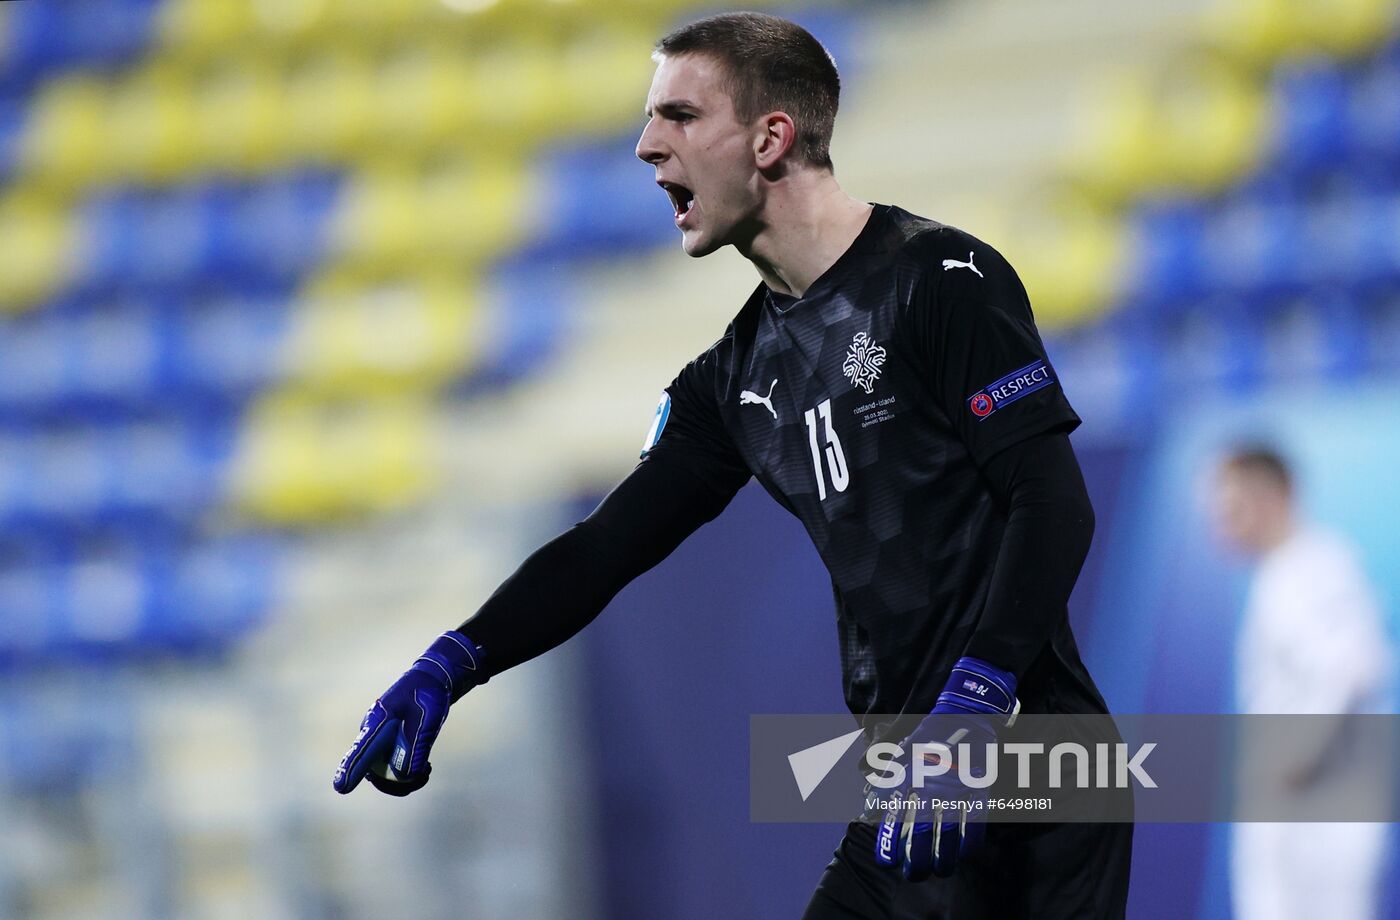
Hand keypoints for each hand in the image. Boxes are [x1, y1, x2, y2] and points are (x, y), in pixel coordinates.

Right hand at [333, 631, 483, 796]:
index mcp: (378, 721)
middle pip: (373, 771)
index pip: (362, 749)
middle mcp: (372, 735)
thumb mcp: (428, 718)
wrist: (429, 682)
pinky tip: (425, 766)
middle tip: (425, 773)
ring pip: (383, 775)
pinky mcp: (387, 747)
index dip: (351, 769)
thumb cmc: (426, 695)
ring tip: (427, 769)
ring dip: (405, 780)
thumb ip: (417, 745)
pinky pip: (390, 770)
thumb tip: (407, 776)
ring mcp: (378, 742)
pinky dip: (408, 775)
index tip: (340, 786)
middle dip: (396, 783)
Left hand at [874, 656, 1018, 879]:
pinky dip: (972, 839)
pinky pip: (976, 818)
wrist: (964, 711)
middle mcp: (929, 784)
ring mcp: (956, 786)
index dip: (890, 841)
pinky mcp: (979, 785)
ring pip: (948, 830)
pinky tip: (967, 854)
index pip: (894, 815)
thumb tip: (871, 801)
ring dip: (944, 855)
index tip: (887, 862)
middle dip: (916, 857)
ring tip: (940, 871)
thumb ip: (889, 778)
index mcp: (908, 775)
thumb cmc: (931, 733)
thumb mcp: (903, 752)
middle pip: (920, 829)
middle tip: (913, 875)